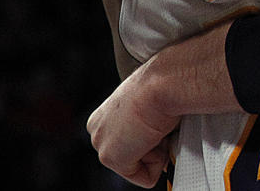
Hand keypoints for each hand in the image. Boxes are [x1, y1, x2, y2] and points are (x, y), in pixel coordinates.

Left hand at [87, 64, 179, 187]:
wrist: (161, 83)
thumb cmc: (162, 85)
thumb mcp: (149, 105)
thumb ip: (144, 124)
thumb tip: (161, 137)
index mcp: (105, 115)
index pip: (129, 141)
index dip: (150, 134)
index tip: (156, 117)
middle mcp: (97, 129)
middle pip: (131, 155)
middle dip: (151, 145)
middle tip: (158, 122)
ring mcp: (102, 143)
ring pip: (137, 166)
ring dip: (155, 151)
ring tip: (157, 126)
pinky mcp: (111, 157)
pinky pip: (146, 177)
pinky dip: (159, 162)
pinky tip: (155, 134)